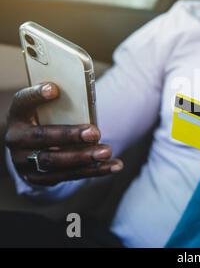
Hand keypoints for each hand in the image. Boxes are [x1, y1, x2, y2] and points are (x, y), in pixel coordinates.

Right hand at [5, 83, 122, 185]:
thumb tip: (86, 97)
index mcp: (19, 115)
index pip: (23, 101)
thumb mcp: (48, 110)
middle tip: (95, 133)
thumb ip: (62, 104)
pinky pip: (68, 176)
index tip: (54, 89)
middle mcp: (17, 139)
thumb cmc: (48, 121)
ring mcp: (25, 162)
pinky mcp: (39, 178)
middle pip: (42, 137)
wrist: (32, 150)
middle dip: (70, 136)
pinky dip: (94, 171)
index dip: (36, 95)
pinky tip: (113, 165)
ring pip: (55, 161)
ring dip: (85, 157)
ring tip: (107, 152)